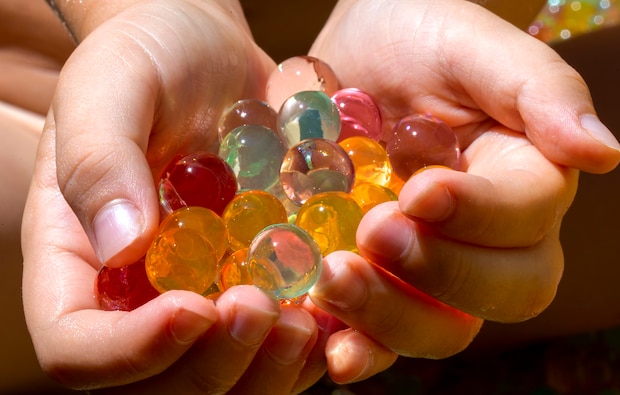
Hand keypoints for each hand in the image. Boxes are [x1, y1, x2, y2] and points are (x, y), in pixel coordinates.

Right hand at [22, 1, 328, 391]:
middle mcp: (136, 295)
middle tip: (264, 310)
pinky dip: (310, 344)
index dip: (132, 349)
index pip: (79, 347)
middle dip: (215, 365)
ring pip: (226, 379)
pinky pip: (276, 344)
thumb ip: (99, 159)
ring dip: (269, 369)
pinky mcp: (252, 283)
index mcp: (79, 262)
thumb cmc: (148, 56)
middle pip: (159, 383)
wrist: (208, 52)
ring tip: (310, 319)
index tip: (192, 308)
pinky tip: (337, 309)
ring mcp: (198, 296)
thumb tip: (118, 248)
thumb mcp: (112, 85)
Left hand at [307, 0, 619, 382]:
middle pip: (499, 292)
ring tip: (334, 279)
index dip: (481, 217)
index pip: (528, 220)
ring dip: (391, 317)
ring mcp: (427, 269)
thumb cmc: (409, 38)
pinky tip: (332, 346)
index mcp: (521, 178)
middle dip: (441, 273)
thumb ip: (536, 89)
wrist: (337, 64)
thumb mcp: (466, 44)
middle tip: (374, 233)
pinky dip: (359, 350)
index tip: (421, 192)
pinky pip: (377, 336)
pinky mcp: (373, 282)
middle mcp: (485, 238)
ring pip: (439, 328)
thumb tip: (602, 153)